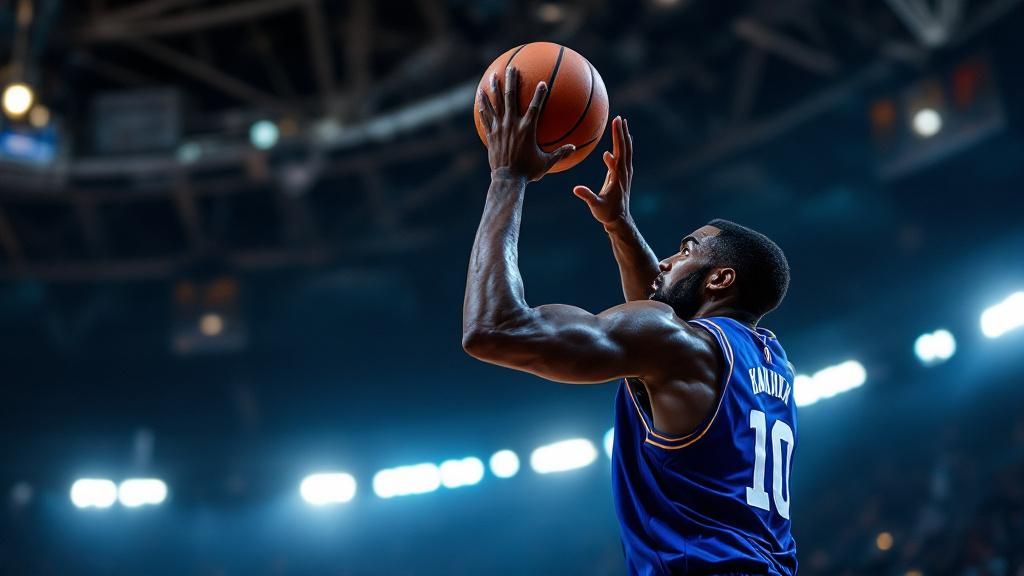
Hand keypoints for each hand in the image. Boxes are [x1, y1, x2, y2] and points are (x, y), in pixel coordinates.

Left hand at [477, 66, 575, 181]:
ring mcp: (500, 128)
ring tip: (491, 76)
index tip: (542, 82)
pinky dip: (483, 106)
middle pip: (510, 98)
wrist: (507, 180)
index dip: (539, 94)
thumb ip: (560, 153)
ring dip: (493, 89)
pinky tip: (479, 97)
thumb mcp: (546, 163)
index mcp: (527, 129)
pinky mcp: (491, 135)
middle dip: (511, 81)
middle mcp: (512, 125)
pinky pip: (486, 117)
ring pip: (495, 104)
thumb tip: (574, 148)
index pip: (535, 107)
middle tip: (511, 68)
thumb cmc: (528, 172)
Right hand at [573, 116, 632, 227]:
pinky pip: (623, 160)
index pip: (618, 151)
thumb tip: (576, 189)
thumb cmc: (606, 213)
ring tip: (622, 126)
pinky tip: (615, 148)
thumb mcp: (595, 205)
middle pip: (624, 148)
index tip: (616, 123)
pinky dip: (621, 151)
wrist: (619, 220)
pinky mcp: (622, 178)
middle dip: (621, 132)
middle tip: (619, 118)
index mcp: (618, 175)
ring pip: (626, 152)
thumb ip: (587, 196)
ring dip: (623, 138)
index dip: (617, 137)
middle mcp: (624, 172)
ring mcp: (624, 174)